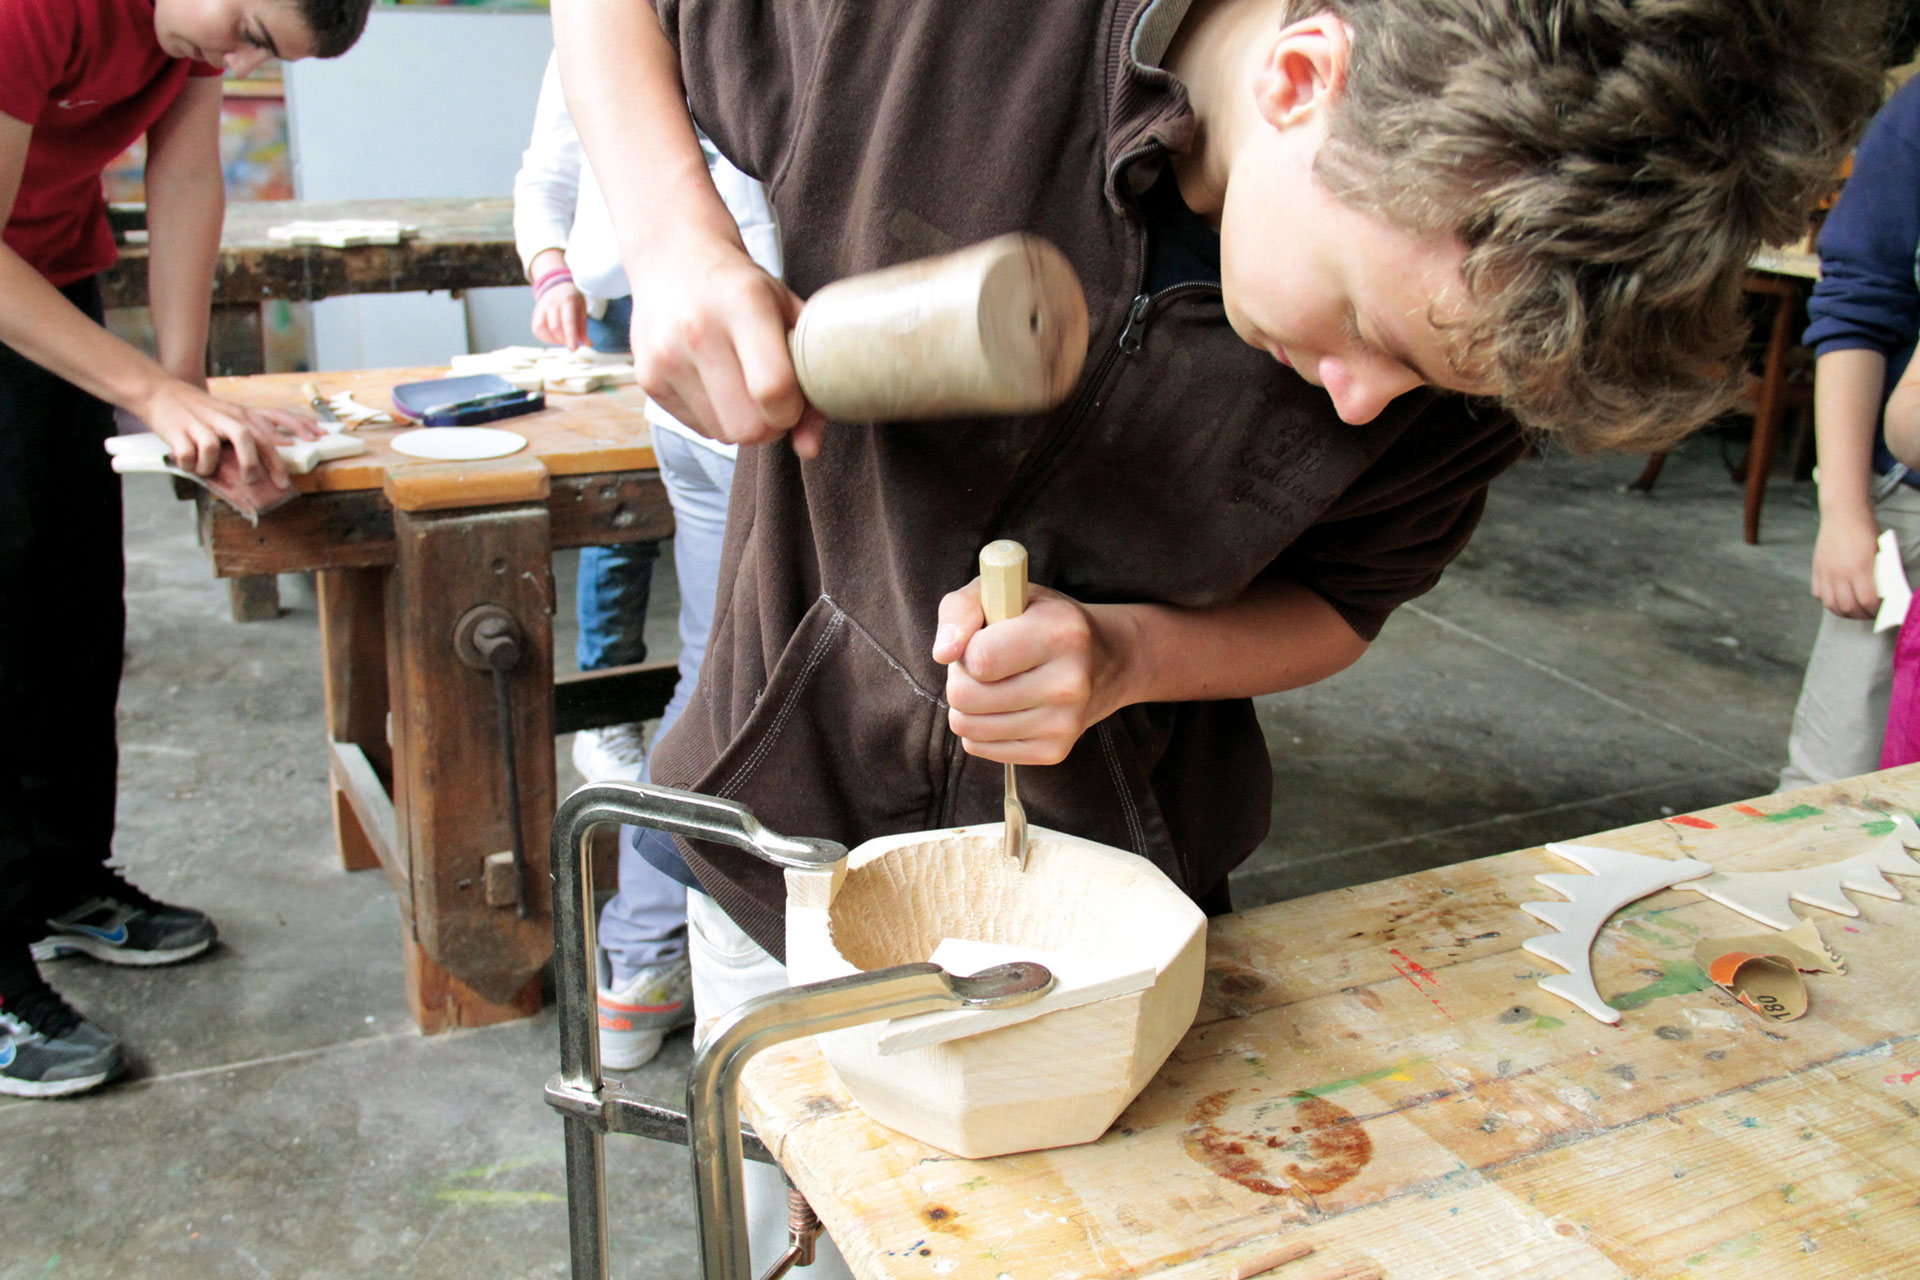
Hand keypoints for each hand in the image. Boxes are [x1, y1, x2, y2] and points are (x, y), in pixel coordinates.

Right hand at [136, 377, 319, 488]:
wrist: (158, 391)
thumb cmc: (197, 409)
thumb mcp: (227, 414)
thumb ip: (247, 433)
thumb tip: (267, 462)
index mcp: (240, 413)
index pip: (273, 419)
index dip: (296, 426)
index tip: (314, 439)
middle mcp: (224, 416)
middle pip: (248, 437)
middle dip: (256, 463)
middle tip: (256, 480)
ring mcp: (200, 423)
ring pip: (214, 447)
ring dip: (213, 465)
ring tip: (209, 470)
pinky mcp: (178, 431)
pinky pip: (189, 455)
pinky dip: (190, 465)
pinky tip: (189, 463)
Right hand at [531, 280, 588, 348]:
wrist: (558, 287)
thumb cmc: (573, 302)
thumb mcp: (582, 310)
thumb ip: (583, 328)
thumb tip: (588, 345)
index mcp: (567, 300)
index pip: (568, 322)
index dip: (570, 337)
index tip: (574, 349)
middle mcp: (552, 303)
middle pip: (555, 327)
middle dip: (563, 340)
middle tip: (571, 345)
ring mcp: (542, 307)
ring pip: (542, 329)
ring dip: (553, 340)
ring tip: (562, 340)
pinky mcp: (535, 314)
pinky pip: (536, 329)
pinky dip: (545, 338)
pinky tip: (554, 339)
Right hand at [626, 233, 825, 456]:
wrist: (675, 259)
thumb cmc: (744, 289)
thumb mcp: (788, 314)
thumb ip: (811, 377)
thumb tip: (810, 449)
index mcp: (743, 303)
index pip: (774, 390)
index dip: (793, 410)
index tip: (795, 398)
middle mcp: (698, 330)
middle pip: (748, 426)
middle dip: (771, 425)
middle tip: (774, 401)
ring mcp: (665, 356)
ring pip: (724, 434)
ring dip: (744, 423)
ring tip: (744, 387)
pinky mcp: (646, 378)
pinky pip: (699, 428)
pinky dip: (717, 417)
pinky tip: (716, 384)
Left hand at [934, 580, 1125, 764]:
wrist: (1108, 660)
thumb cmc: (1041, 620)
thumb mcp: (1003, 593)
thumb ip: (962, 609)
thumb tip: (942, 653)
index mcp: (1061, 633)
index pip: (979, 658)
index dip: (966, 647)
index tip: (983, 638)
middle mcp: (1069, 683)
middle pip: (966, 697)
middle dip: (962, 677)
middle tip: (985, 664)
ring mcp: (1064, 724)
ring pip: (967, 727)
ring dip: (968, 704)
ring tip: (995, 683)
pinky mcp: (1054, 752)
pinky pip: (980, 747)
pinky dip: (981, 727)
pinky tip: (1006, 706)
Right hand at [1809, 502, 1882, 619]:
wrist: (1843, 515)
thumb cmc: (1865, 531)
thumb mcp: (1879, 553)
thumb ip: (1878, 575)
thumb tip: (1881, 595)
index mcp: (1860, 569)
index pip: (1868, 601)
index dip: (1876, 611)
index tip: (1881, 611)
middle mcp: (1840, 574)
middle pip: (1849, 608)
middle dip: (1861, 615)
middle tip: (1868, 614)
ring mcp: (1825, 574)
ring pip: (1832, 605)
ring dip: (1844, 612)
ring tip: (1853, 610)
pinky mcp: (1815, 571)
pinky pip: (1819, 595)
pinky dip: (1828, 601)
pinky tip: (1837, 597)